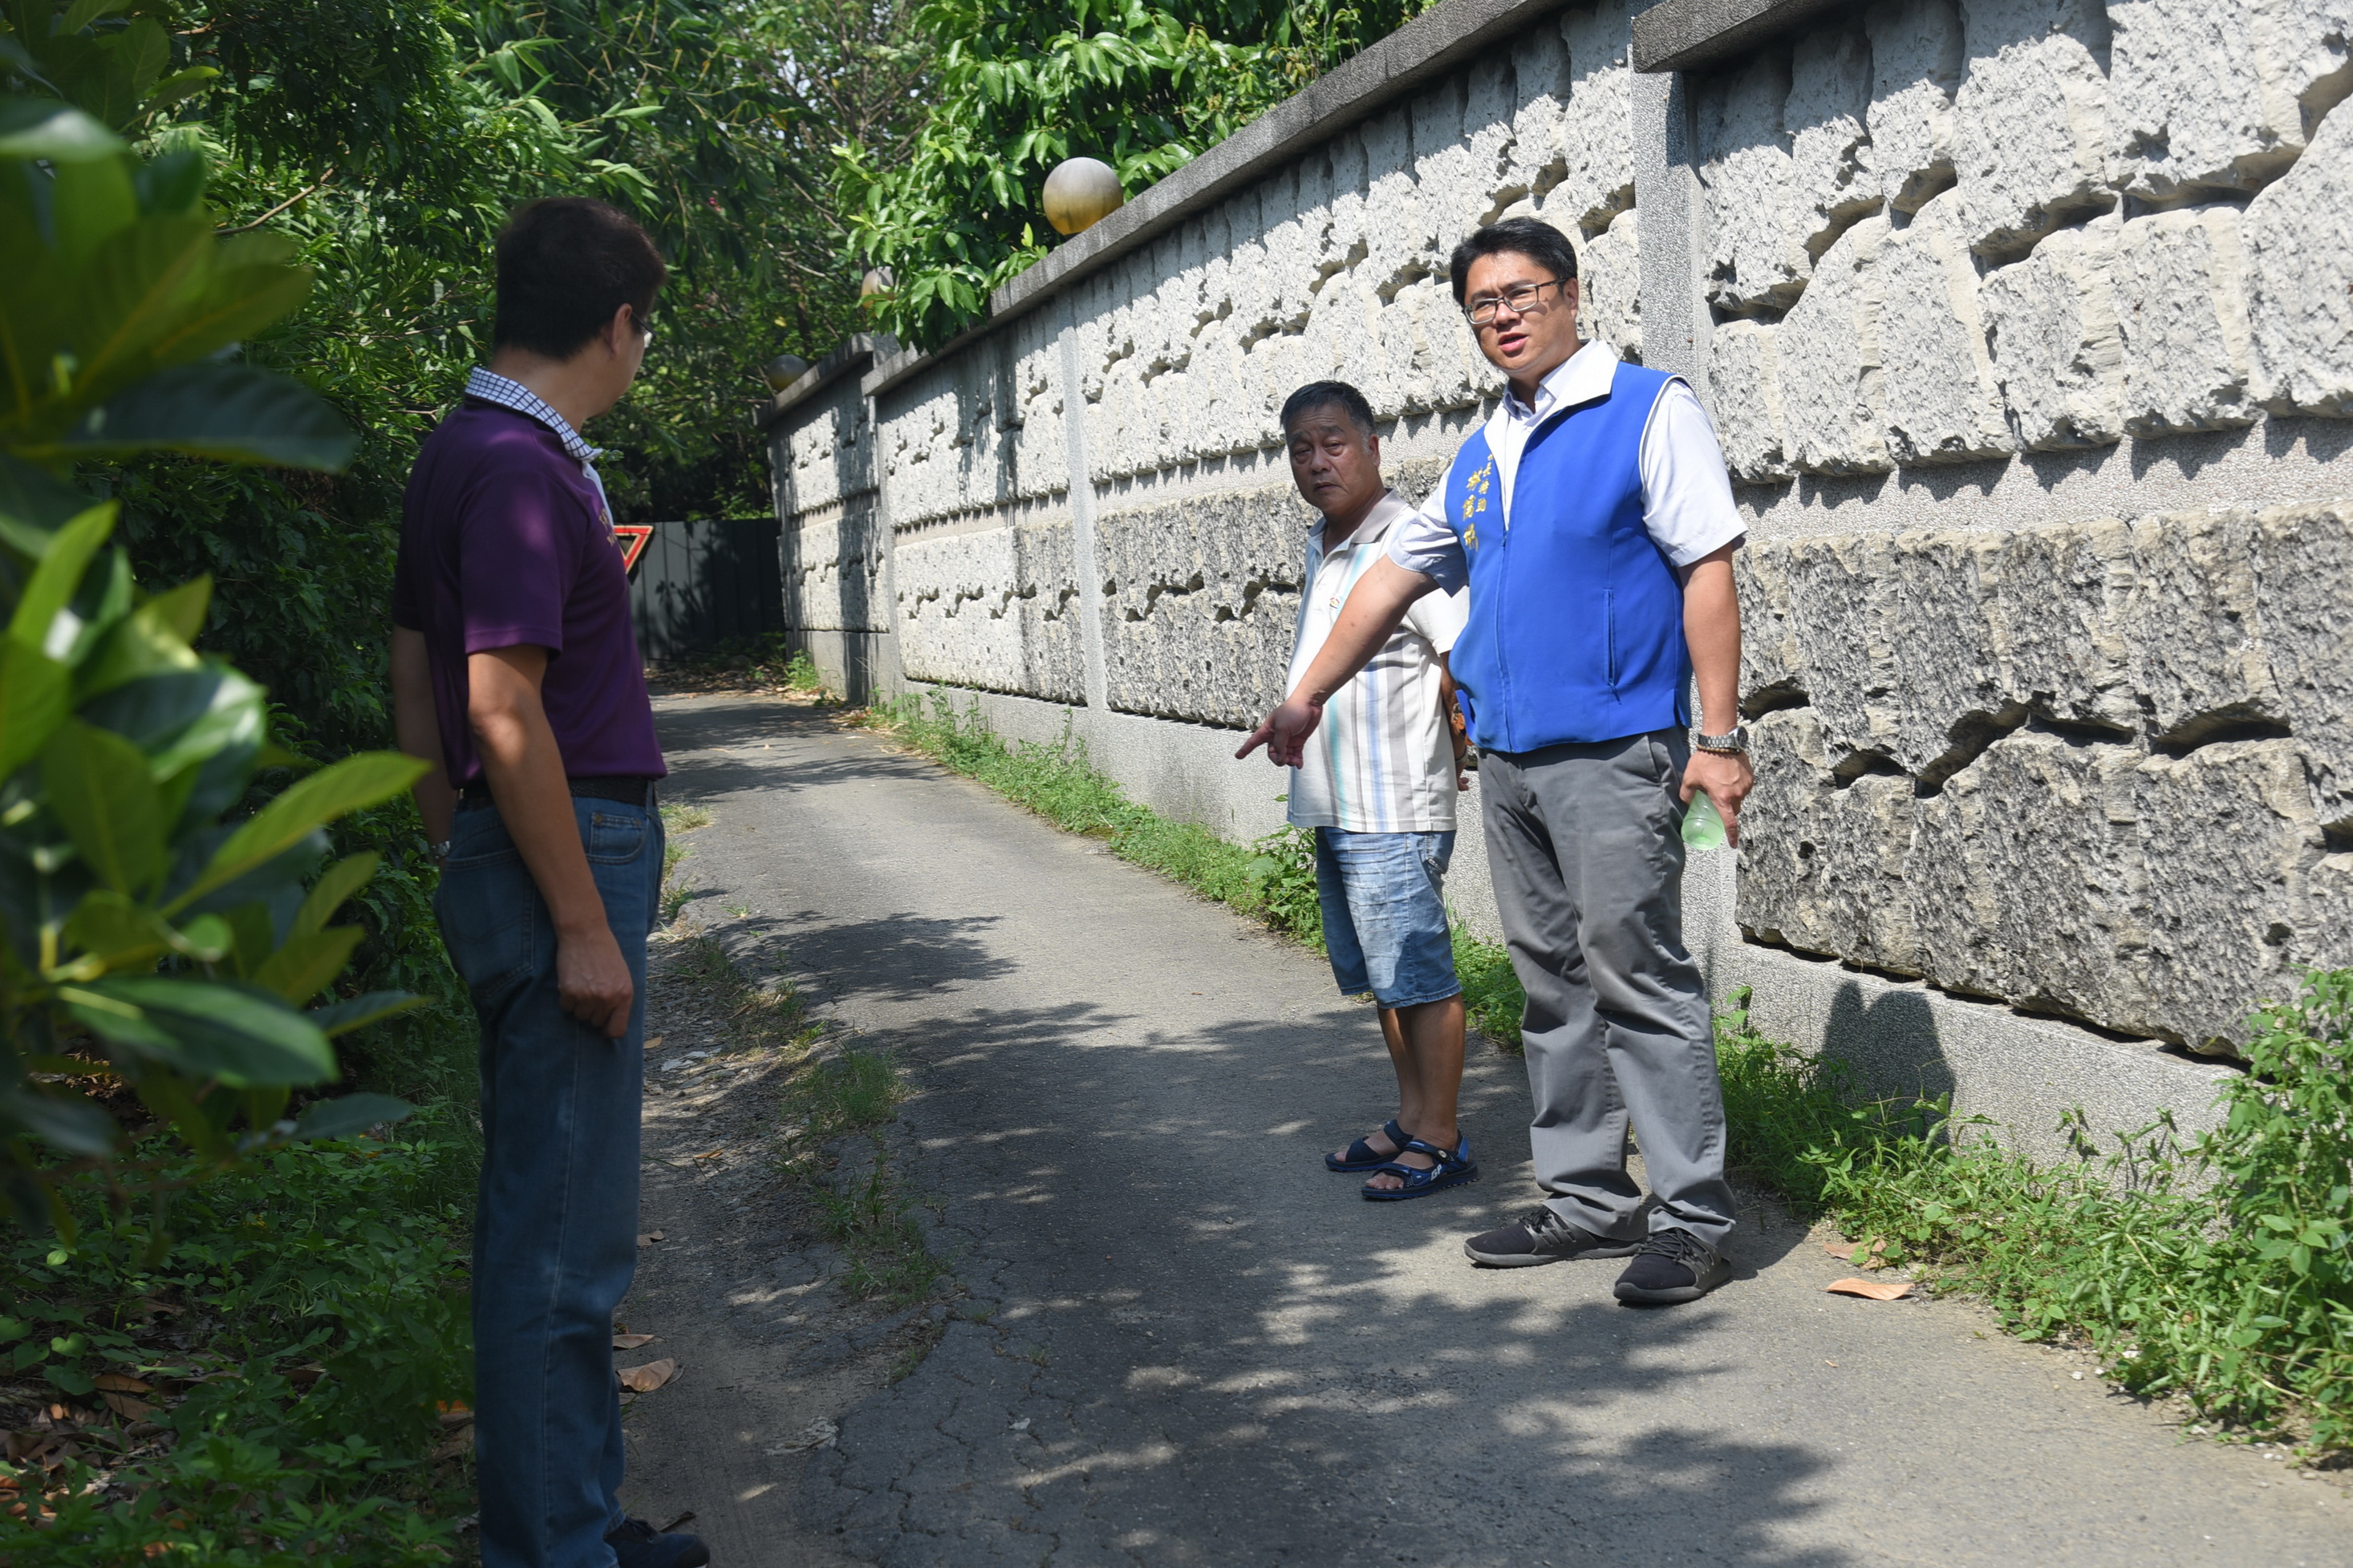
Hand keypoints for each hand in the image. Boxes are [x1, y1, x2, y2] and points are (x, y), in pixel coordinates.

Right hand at [556, 922, 634, 1037]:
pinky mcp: (570, 992)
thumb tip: (613, 1022)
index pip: (617, 1029)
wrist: (585, 933)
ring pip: (580, 1016)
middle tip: (592, 993)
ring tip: (583, 985)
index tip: (604, 1027)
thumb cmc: (606, 953)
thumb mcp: (622, 976)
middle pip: (596, 1022)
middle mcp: (607, 998)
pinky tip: (572, 982)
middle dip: (593, 1012)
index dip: (609, 1030)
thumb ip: (620, 998)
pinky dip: (567, 999)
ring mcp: (588, 996)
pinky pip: (566, 1007)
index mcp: (624, 995)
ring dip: (579, 1005)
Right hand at [1234, 693, 1325, 767]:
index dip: (1245, 749)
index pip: (1253, 741)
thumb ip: (1279, 745)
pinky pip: (1296, 754)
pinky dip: (1297, 760)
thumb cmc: (1293, 710)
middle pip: (1272, 753)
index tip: (1238, 756)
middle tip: (1285, 760)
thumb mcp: (1282, 728)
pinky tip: (1299, 764)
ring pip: (1285, 756)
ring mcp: (1288, 739)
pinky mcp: (1298, 740)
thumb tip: (1279, 757)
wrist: (1310, 704)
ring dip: (1289, 761)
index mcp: (1268, 730)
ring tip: (1295, 761)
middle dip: (1278, 759)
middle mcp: (1276, 736)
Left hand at [1679, 747, 1754, 848]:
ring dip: (1732, 794)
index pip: (1730, 823)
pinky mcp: (1750, 777)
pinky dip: (1737, 785)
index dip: (1732, 836)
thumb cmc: (1704, 761)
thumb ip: (1687, 795)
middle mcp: (1737, 794)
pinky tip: (1728, 775)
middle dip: (1727, 808)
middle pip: (1734, 810)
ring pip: (1740, 797)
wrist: (1721, 741)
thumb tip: (1687, 803)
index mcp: (1722, 798)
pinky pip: (1744, 787)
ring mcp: (1745, 786)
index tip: (1733, 844)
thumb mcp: (1690, 779)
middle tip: (1718, 799)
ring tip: (1721, 781)